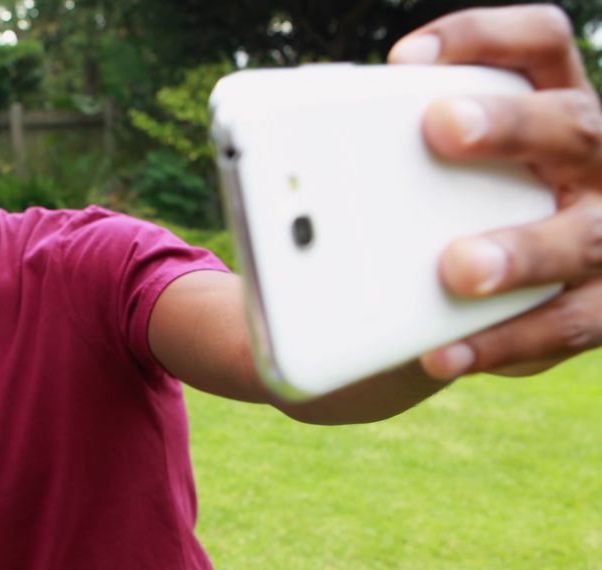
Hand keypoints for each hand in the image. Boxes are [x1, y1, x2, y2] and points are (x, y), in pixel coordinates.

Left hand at [388, 4, 601, 380]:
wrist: (472, 295)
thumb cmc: (445, 209)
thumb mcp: (426, 176)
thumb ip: (386, 159)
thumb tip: (281, 165)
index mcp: (549, 110)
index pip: (538, 46)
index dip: (484, 38)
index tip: (405, 59)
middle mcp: (590, 165)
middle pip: (569, 126)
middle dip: (508, 125)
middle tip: (440, 128)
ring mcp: (601, 237)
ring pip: (581, 239)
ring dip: (519, 252)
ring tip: (456, 269)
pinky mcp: (593, 308)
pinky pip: (560, 328)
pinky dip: (499, 343)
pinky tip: (440, 354)